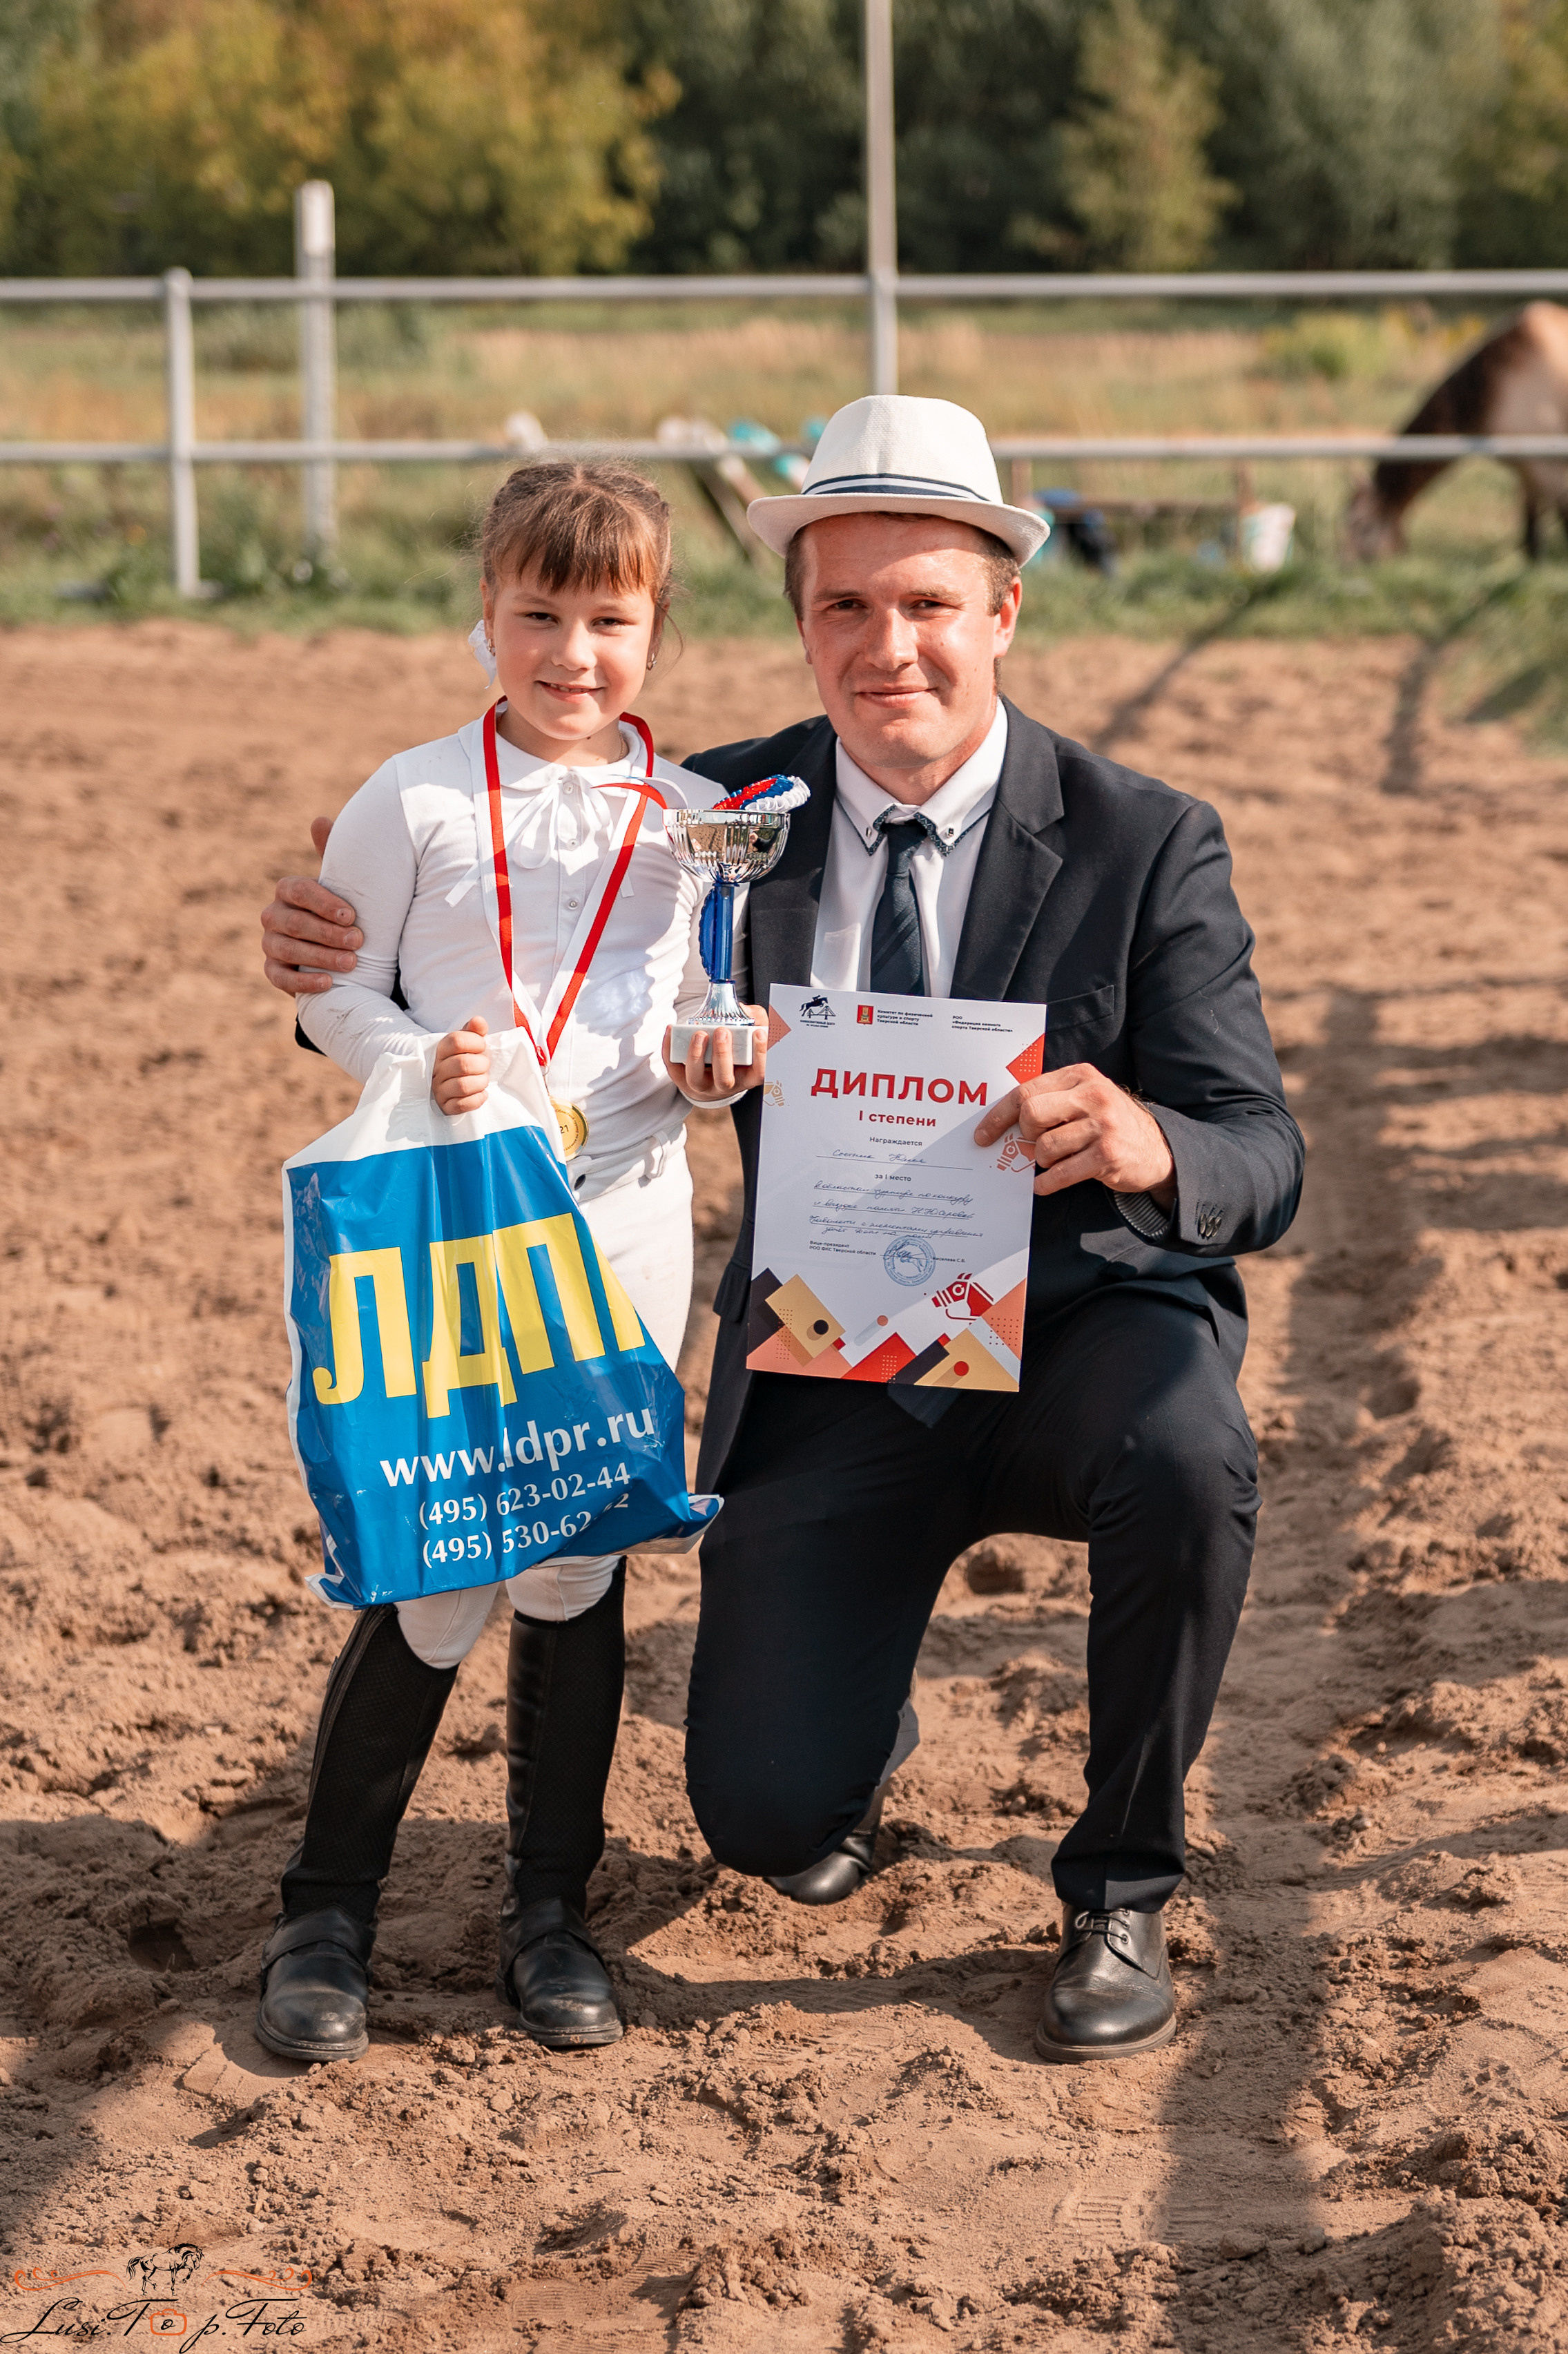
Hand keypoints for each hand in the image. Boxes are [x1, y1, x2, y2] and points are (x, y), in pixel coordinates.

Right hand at [260, 816, 361, 995]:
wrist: (340, 946)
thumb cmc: (342, 909)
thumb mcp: (343, 884)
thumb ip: (333, 855)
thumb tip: (319, 820)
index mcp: (288, 890)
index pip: (298, 891)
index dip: (323, 902)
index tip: (352, 915)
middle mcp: (273, 915)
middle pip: (294, 923)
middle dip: (328, 933)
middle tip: (358, 941)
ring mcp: (271, 944)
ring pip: (288, 950)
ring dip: (321, 957)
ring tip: (352, 963)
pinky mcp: (274, 971)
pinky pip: (280, 979)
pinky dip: (303, 982)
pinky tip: (328, 984)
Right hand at [433, 1016, 489, 1115]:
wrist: (450, 1086)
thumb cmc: (462, 1061)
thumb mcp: (467, 1044)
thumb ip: (474, 1031)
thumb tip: (478, 1021)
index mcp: (440, 1051)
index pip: (456, 1040)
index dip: (475, 1042)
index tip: (482, 1046)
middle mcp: (436, 1070)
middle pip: (463, 1064)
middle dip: (482, 1065)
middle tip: (484, 1066)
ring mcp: (439, 1090)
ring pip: (463, 1086)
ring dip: (481, 1082)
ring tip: (483, 1080)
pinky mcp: (445, 1107)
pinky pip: (462, 1105)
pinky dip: (477, 1099)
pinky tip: (482, 1094)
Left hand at [661, 1007, 767, 1102]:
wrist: (715, 1074)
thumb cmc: (737, 1051)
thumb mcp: (752, 1035)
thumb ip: (755, 1019)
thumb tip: (742, 1008)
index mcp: (746, 1077)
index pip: (758, 1072)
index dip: (760, 1055)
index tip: (758, 1033)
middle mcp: (725, 1085)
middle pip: (724, 1080)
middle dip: (722, 1055)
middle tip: (722, 1032)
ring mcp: (702, 1086)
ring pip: (696, 1079)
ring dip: (696, 1056)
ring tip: (700, 1034)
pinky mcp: (682, 1081)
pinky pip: (673, 1068)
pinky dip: (669, 1049)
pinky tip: (672, 1030)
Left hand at [974, 1062, 1175, 1206]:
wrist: (1157, 1149)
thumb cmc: (1109, 1124)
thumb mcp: (1085, 1098)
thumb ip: (1051, 1100)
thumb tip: (1003, 1122)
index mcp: (1081, 1076)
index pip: (1026, 1091)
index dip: (998, 1116)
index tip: (982, 1135)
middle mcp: (1093, 1096)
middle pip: (1032, 1114)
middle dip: (1025, 1135)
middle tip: (1033, 1144)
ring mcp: (1102, 1126)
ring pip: (1045, 1147)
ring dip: (1042, 1161)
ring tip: (1057, 1160)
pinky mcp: (1107, 1156)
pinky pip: (1060, 1173)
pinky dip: (1046, 1183)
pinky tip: (1045, 1184)